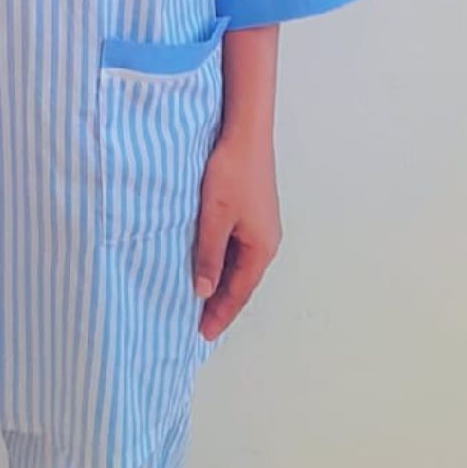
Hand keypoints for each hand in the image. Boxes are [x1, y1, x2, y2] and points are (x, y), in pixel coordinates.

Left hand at [193, 131, 281, 340]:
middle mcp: (266, 241)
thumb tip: (204, 291)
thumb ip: (208, 255)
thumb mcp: (214, 218)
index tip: (203, 333)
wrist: (245, 134)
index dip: (220, 314)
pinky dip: (223, 263)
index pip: (238, 292)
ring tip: (201, 300)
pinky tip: (208, 264)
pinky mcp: (252, 213)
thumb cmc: (231, 173)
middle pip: (242, 282)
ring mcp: (261, 227)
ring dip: (222, 283)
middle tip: (200, 324)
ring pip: (239, 265)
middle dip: (222, 303)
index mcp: (261, 248)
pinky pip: (237, 249)